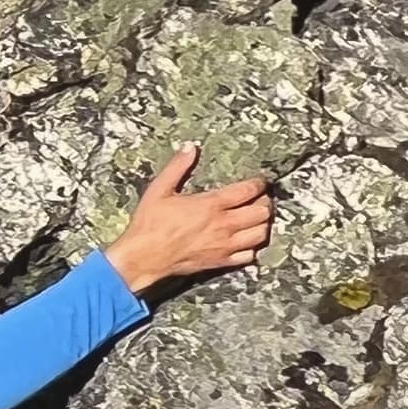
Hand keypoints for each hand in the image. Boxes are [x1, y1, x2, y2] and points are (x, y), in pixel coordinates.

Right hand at [106, 143, 273, 297]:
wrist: (144, 257)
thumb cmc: (150, 224)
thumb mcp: (159, 190)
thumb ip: (177, 167)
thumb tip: (189, 147)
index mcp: (211, 204)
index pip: (248, 191)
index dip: (258, 184)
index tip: (259, 182)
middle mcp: (223, 225)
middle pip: (261, 212)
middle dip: (263, 202)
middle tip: (259, 199)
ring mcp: (224, 245)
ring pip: (260, 233)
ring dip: (261, 224)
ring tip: (255, 218)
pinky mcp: (221, 261)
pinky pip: (249, 255)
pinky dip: (252, 247)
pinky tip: (244, 241)